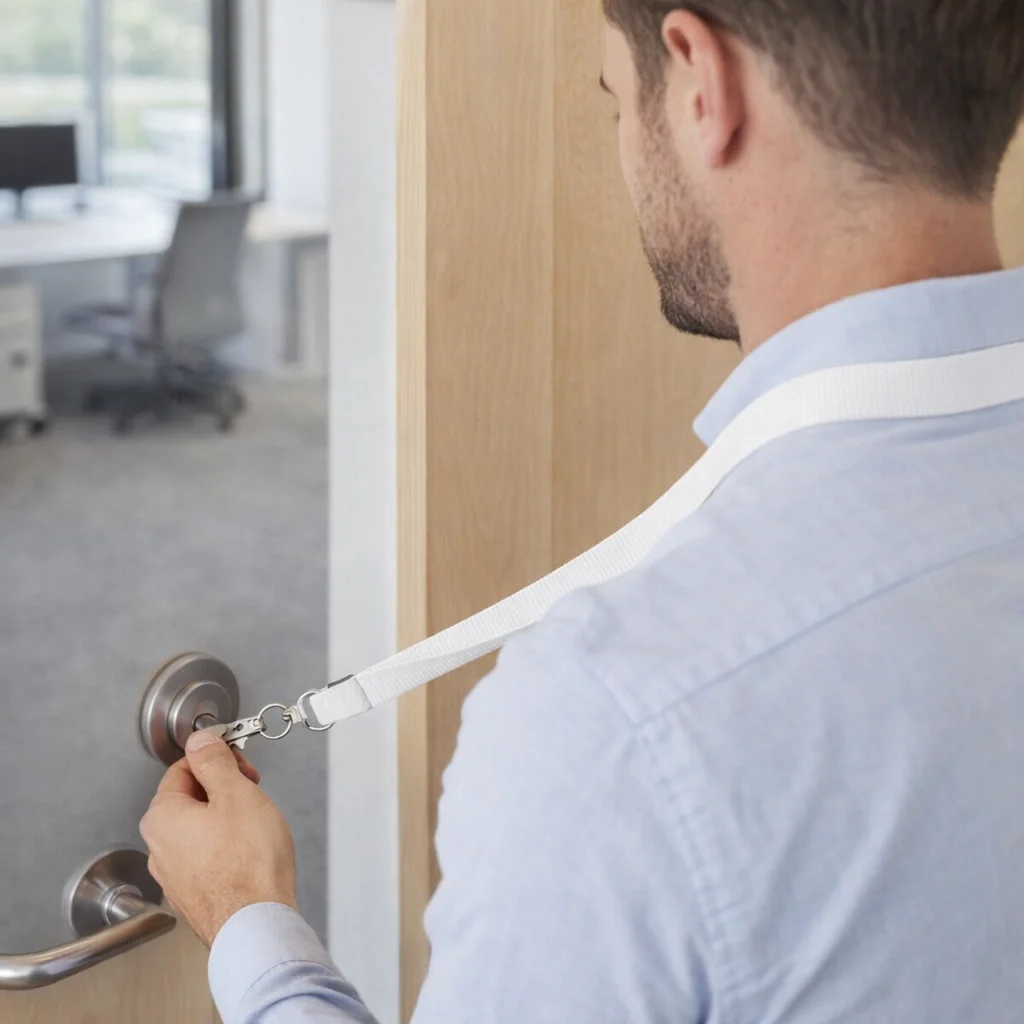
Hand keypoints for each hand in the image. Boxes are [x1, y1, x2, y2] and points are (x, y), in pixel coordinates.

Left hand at [140, 730, 298, 947]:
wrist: (256, 924)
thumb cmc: (248, 864)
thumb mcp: (236, 793)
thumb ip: (214, 761)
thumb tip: (200, 741)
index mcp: (161, 817)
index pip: (184, 768)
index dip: (218, 759)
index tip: (240, 763)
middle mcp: (158, 847)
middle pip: (191, 798)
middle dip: (225, 790)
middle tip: (252, 792)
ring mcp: (174, 875)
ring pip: (201, 829)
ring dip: (228, 819)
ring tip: (256, 827)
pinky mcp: (193, 894)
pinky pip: (208, 856)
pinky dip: (228, 848)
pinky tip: (251, 854)